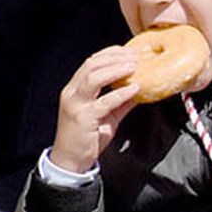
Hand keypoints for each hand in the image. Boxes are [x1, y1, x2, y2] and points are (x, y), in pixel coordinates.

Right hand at [49, 46, 139, 173]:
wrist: (71, 160)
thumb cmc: (87, 138)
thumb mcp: (107, 116)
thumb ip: (121, 102)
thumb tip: (140, 90)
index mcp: (75, 89)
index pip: (91, 63)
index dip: (110, 54)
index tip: (129, 51)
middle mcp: (72, 93)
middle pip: (91, 65)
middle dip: (114, 57)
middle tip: (135, 56)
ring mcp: (76, 105)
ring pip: (93, 78)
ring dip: (115, 69)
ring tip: (133, 66)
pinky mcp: (83, 118)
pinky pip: (103, 102)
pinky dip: (120, 93)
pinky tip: (134, 88)